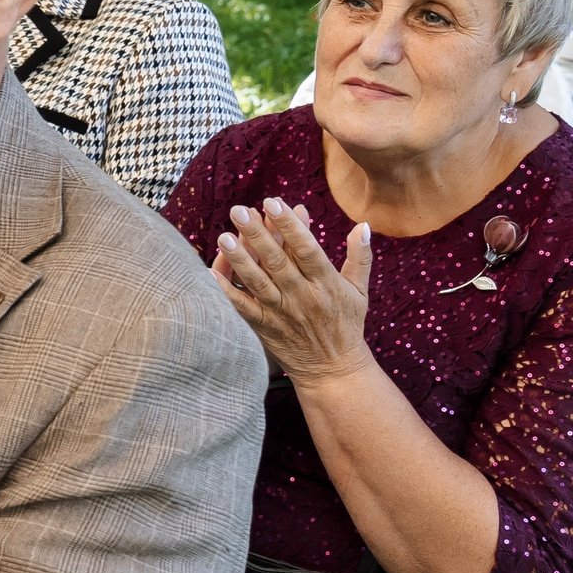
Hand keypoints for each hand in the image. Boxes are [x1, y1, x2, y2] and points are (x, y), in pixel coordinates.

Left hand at [213, 199, 374, 389]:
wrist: (333, 369)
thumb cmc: (347, 324)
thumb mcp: (359, 291)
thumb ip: (360, 257)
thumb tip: (363, 224)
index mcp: (326, 283)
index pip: (307, 249)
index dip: (290, 226)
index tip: (273, 202)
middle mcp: (303, 297)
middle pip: (278, 262)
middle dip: (258, 235)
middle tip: (240, 210)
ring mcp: (282, 313)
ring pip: (258, 283)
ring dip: (240, 260)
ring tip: (224, 236)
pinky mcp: (265, 328)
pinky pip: (243, 309)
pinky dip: (227, 293)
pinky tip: (210, 274)